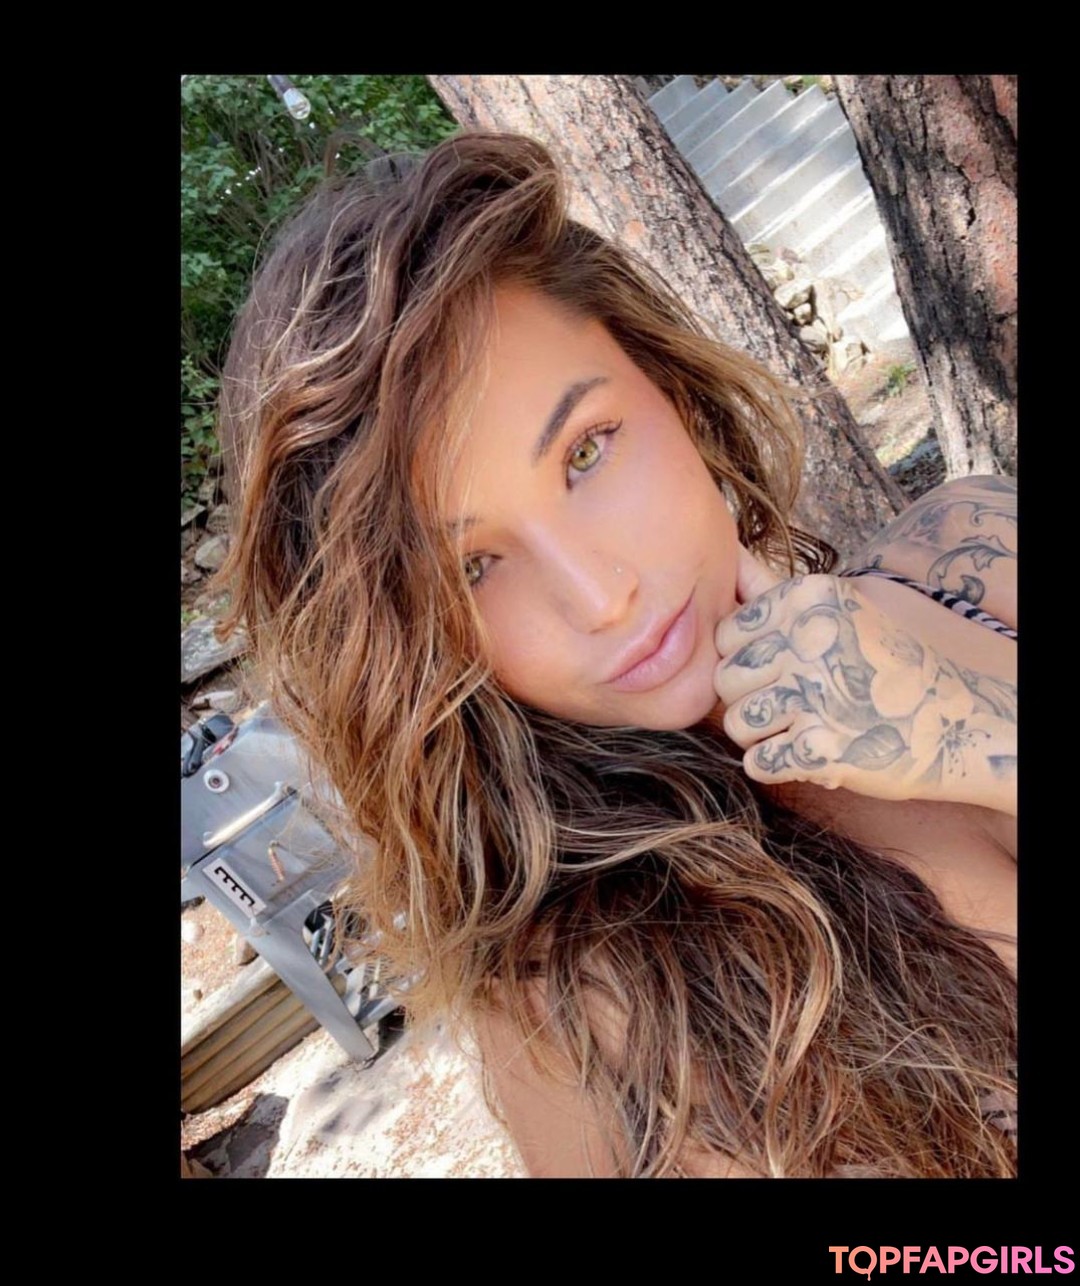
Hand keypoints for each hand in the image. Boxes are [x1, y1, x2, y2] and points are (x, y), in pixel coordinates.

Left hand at [712, 546, 1016, 811]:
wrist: (962, 717)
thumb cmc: (894, 663)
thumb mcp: (846, 608)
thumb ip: (784, 606)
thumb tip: (715, 595)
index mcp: (808, 598)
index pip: (727, 632)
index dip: (745, 657)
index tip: (777, 670)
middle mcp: (808, 640)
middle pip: (727, 679)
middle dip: (748, 698)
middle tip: (788, 707)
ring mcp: (816, 695)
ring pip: (736, 723)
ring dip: (762, 734)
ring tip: (799, 729)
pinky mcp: (821, 749)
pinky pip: (757, 763)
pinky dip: (777, 766)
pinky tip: (810, 753)